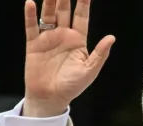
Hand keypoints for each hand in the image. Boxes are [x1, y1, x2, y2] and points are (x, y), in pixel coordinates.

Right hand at [22, 0, 115, 116]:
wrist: (50, 98)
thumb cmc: (71, 87)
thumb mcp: (89, 71)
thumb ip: (100, 54)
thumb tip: (112, 37)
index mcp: (78, 40)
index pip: (81, 16)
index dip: (84, 3)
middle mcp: (63, 35)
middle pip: (64, 11)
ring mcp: (48, 38)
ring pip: (48, 15)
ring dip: (49, 2)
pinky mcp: (34, 44)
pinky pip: (31, 27)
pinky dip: (30, 15)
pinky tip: (31, 3)